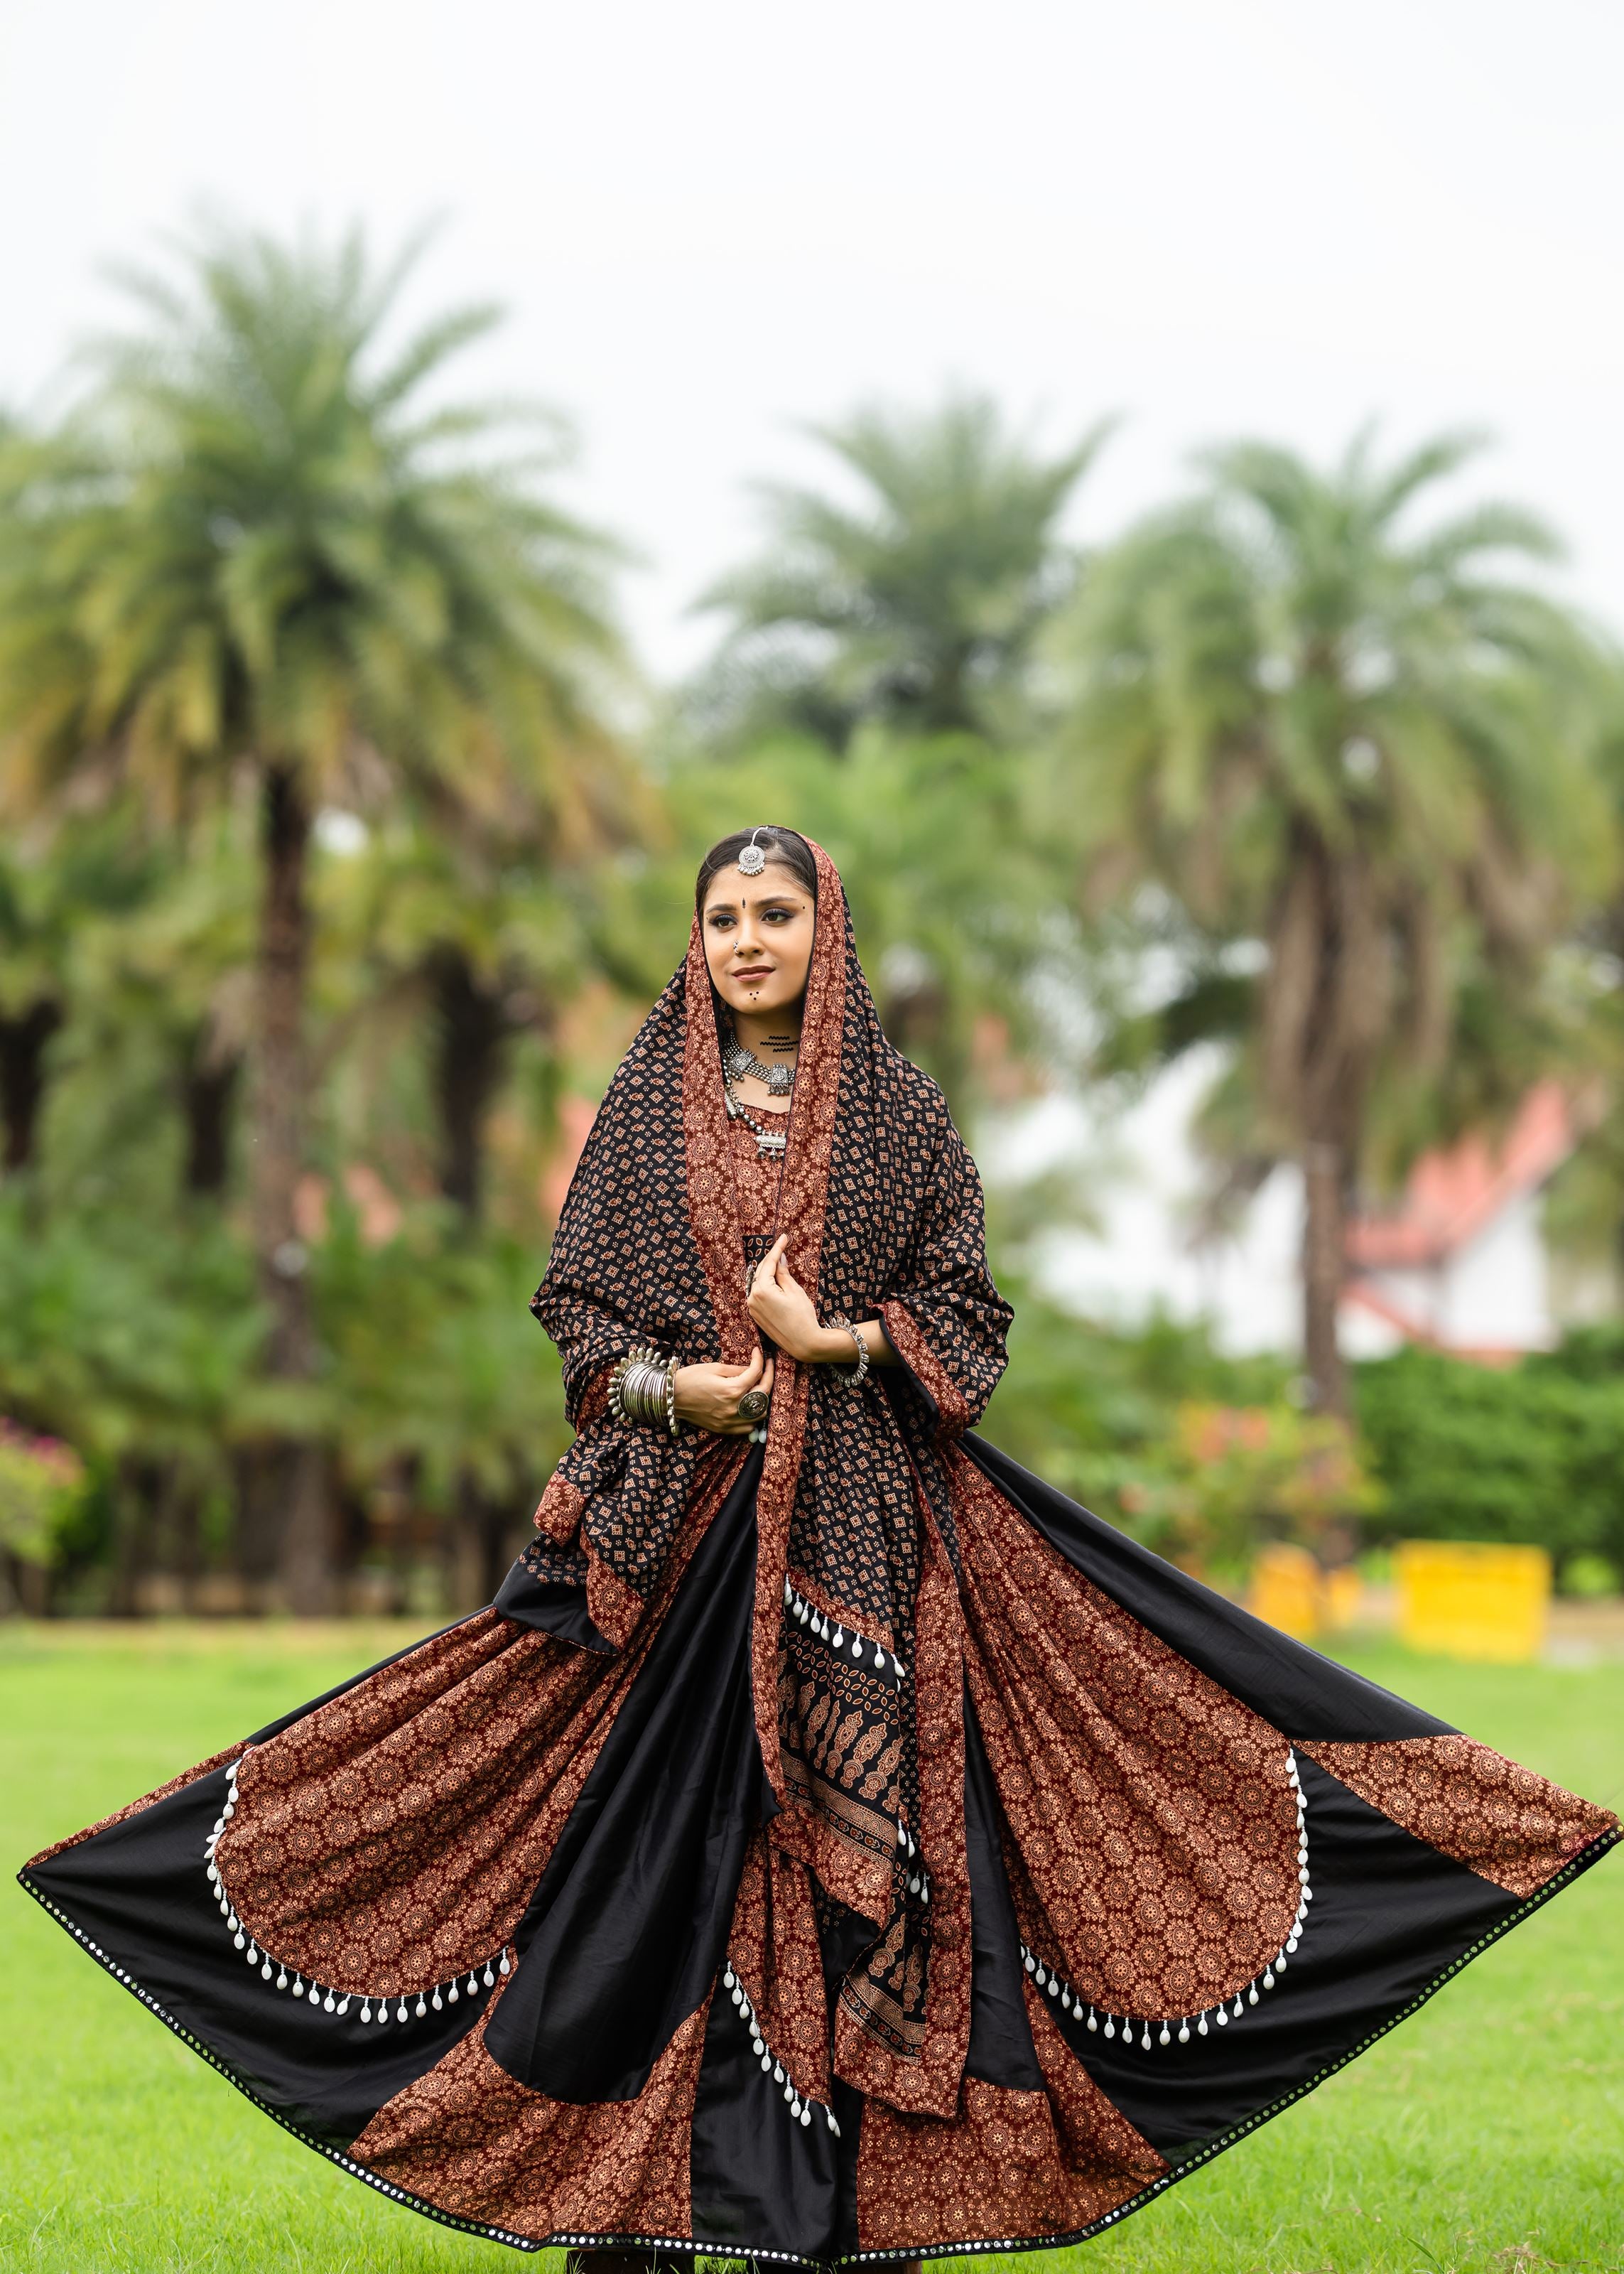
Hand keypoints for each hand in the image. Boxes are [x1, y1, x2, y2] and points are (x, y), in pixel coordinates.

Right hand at [672, 1347, 775, 1434]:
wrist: (671, 1397)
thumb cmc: (690, 1378)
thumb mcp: (714, 1367)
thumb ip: (737, 1369)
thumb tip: (752, 1368)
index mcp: (732, 1389)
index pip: (756, 1373)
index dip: (760, 1360)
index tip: (758, 1352)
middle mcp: (735, 1407)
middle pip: (764, 1393)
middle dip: (769, 1376)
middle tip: (767, 1366)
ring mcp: (730, 1420)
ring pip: (760, 1413)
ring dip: (764, 1398)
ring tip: (760, 1386)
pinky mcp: (724, 1428)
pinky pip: (748, 1427)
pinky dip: (753, 1417)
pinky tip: (750, 1406)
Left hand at [745, 1236, 826, 1361]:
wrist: (803, 1344)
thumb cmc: (802, 1317)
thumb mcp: (794, 1291)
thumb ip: (783, 1273)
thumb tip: (780, 1258)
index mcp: (762, 1290)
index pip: (769, 1263)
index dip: (777, 1248)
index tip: (783, 1237)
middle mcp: (752, 1297)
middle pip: (761, 1271)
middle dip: (772, 1258)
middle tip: (782, 1244)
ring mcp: (752, 1307)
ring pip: (759, 1282)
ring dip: (768, 1271)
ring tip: (779, 1259)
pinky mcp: (755, 1314)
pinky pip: (759, 1293)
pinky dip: (766, 1284)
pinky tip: (775, 1277)